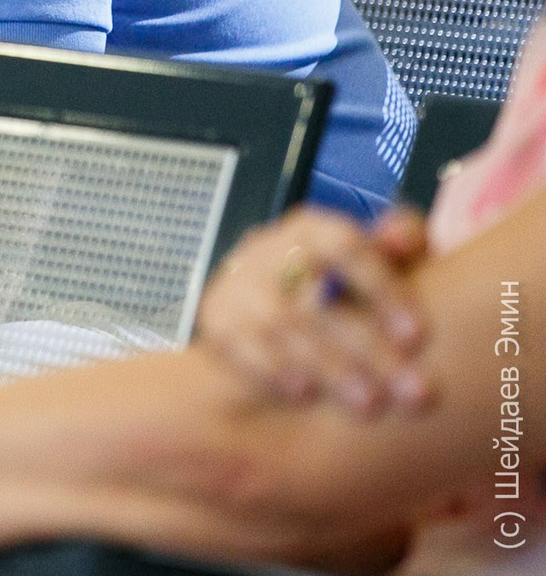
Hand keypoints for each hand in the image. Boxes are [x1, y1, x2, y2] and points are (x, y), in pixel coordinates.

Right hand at [195, 204, 431, 413]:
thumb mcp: (384, 257)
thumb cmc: (348, 286)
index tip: (418, 336)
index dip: (381, 288)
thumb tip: (402, 239)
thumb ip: (403, 239)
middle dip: (368, 349)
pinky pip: (239, 346)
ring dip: (328, 368)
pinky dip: (274, 371)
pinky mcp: (216, 318)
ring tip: (371, 406)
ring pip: (278, 324)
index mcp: (311, 230)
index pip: (343, 245)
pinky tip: (309, 396)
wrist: (275, 315)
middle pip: (314, 295)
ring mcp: (237, 285)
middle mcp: (267, 250)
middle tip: (416, 392)